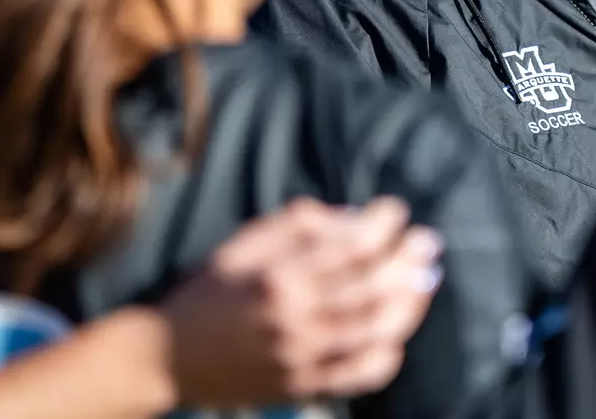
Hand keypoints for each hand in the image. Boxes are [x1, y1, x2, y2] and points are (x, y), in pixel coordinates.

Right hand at [161, 196, 442, 408]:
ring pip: (372, 331)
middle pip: (370, 289)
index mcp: (278, 276)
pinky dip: (385, 357)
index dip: (381, 226)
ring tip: (424, 281)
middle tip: (426, 242)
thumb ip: (295, 225)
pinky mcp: (300, 386)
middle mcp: (293, 319)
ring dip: (407, 304)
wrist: (168, 355)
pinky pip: (356, 376)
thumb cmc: (209, 290)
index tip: (395, 210)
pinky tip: (396, 336)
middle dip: (405, 261)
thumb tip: (349, 215)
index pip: (349, 248)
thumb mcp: (242, 244)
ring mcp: (299, 357)